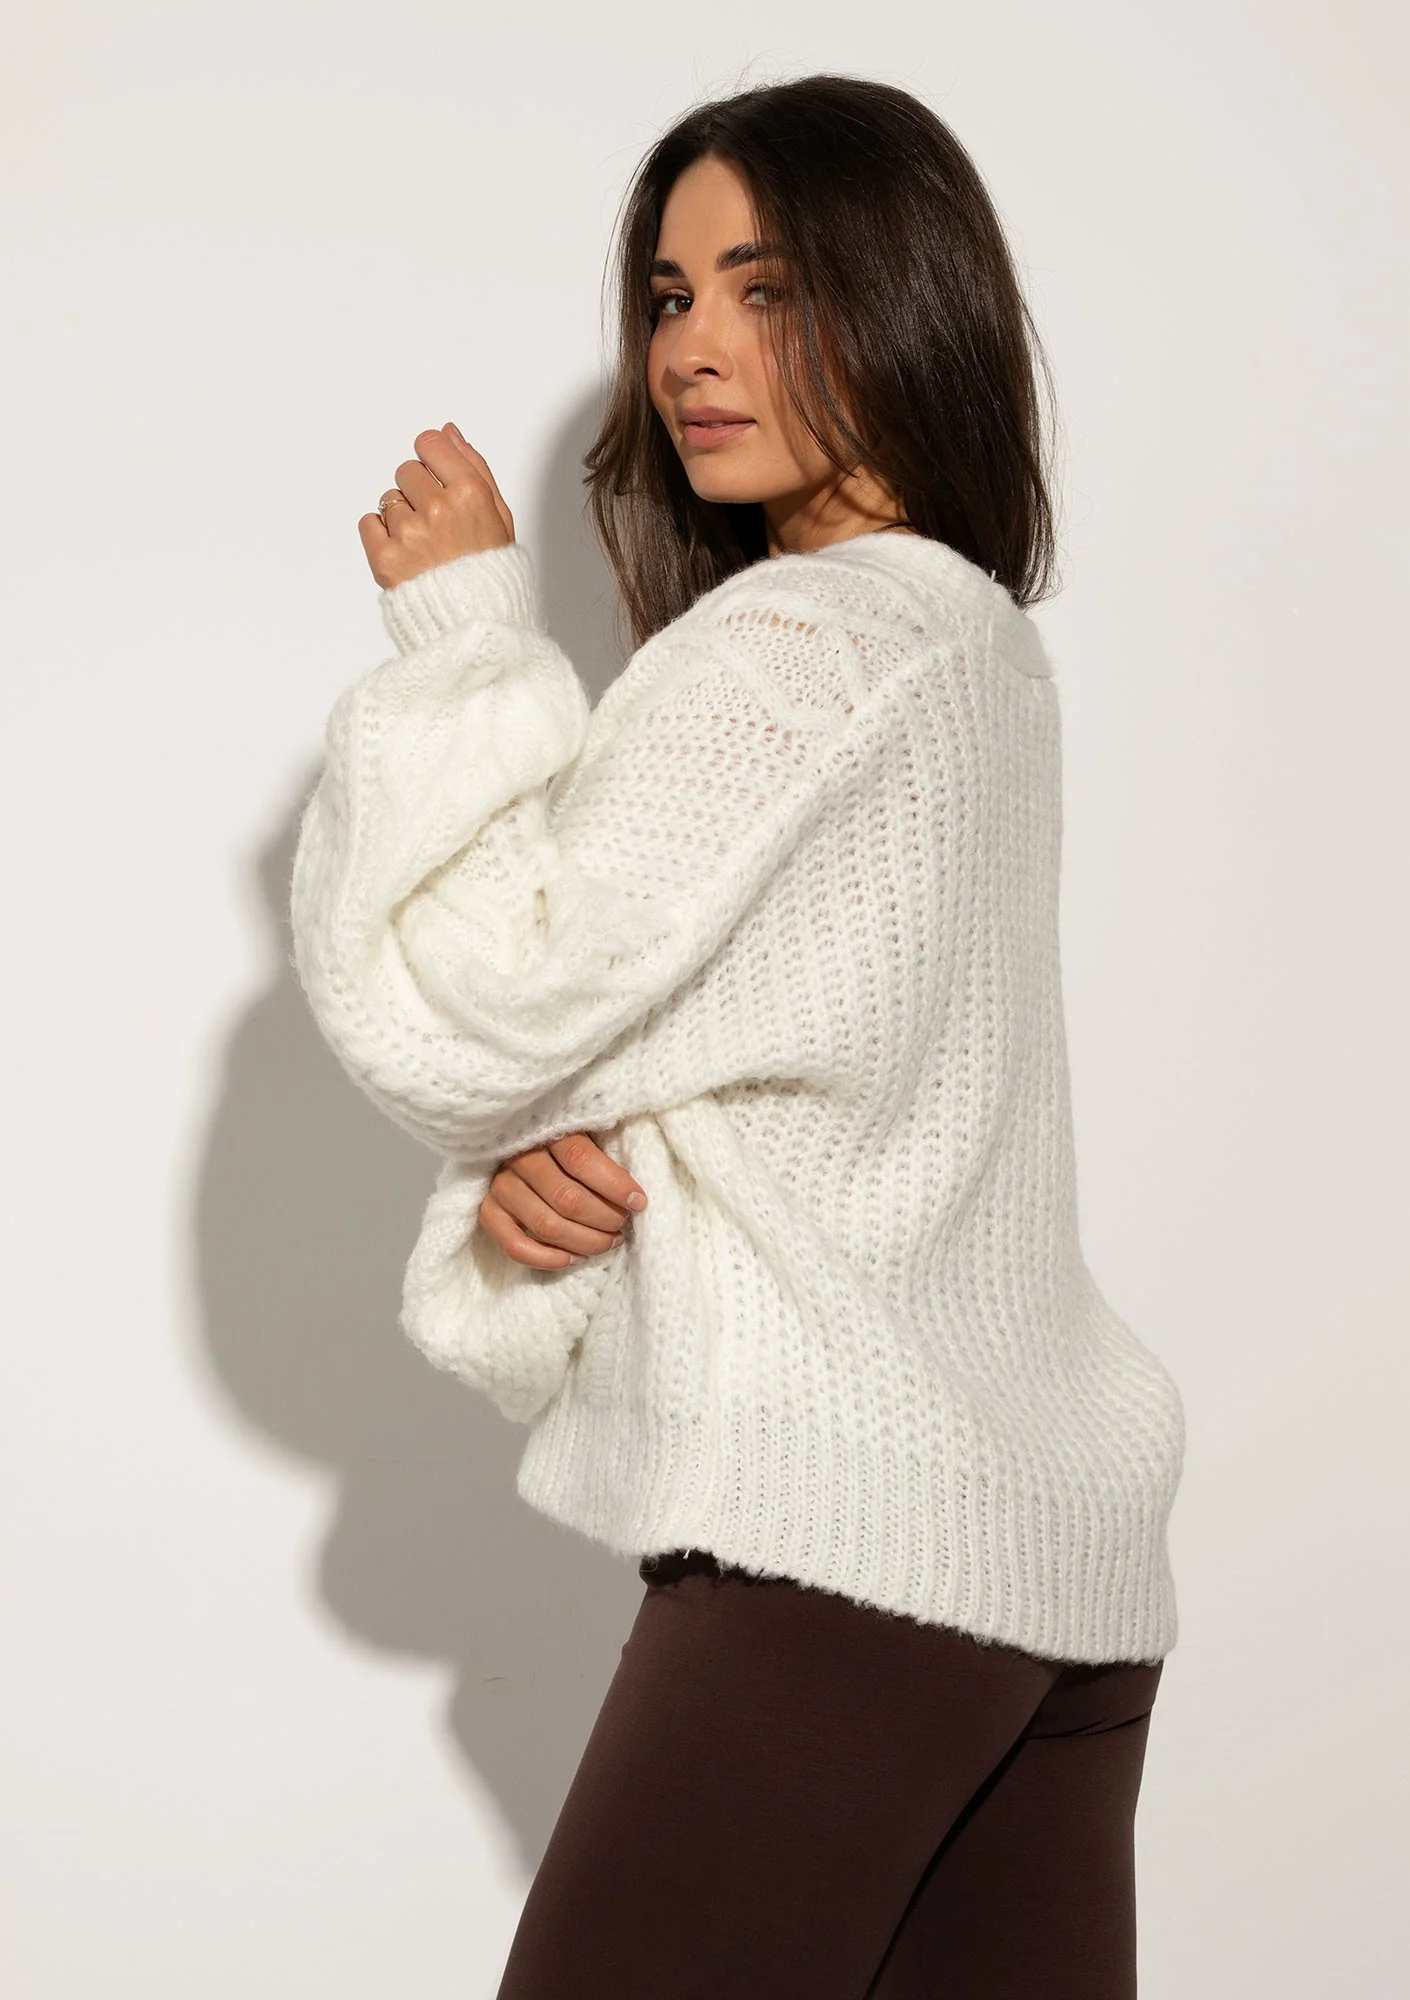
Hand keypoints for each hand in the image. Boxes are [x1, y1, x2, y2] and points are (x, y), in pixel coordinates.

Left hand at [358, 423, 514, 588]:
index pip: (429, 444)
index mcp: (470, 494)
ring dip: (402, 518)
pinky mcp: (385, 557)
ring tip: (425, 547)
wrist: (474, 623)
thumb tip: (449, 432)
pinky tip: (405, 554)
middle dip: (418, 492)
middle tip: (436, 524)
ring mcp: (409, 534)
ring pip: (389, 499)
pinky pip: (368, 523)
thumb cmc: (490, 571)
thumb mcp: (498, 515)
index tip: (436, 477)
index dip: (432, 460)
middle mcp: (439, 509)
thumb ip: (473, 467)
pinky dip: (381, 536)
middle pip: (407, 471)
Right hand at [478, 1133, 648, 1269]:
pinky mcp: (488, 1211)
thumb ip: (605, 1154)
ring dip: (585, 1241)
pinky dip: (548, 1258)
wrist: (519, 1147)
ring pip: (545, 1225)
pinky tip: (575, 1258)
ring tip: (608, 1242)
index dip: (614, 1185)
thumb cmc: (567, 1144)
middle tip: (622, 1224)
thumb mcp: (587, 1134)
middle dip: (604, 1218)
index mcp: (546, 1131)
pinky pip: (515, 1246)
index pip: (581, 1159)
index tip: (639, 1202)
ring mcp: (500, 1186)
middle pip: (566, 1198)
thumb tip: (634, 1195)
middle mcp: (518, 1158)